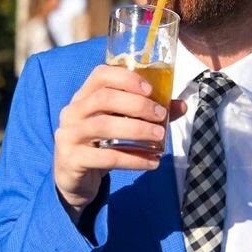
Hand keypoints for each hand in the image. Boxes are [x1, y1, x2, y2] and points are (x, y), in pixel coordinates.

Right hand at [53, 64, 185, 219]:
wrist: (72, 177)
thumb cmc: (99, 143)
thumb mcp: (119, 124)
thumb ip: (148, 113)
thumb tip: (182, 105)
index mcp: (84, 96)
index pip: (100, 75)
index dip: (126, 78)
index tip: (150, 89)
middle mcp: (73, 111)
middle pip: (104, 98)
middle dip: (137, 105)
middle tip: (160, 115)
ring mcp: (69, 135)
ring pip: (104, 126)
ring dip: (137, 130)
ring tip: (159, 137)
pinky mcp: (72, 160)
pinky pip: (106, 157)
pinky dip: (133, 159)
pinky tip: (152, 162)